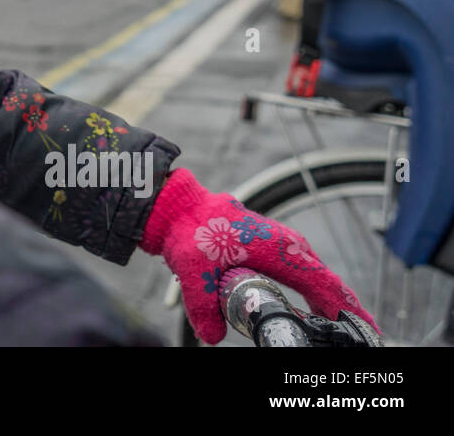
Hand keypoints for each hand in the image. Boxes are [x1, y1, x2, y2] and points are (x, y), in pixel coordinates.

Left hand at [140, 168, 377, 343]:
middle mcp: (288, 245)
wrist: (177, 206)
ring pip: (314, 278)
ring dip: (329, 302)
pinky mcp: (271, 247)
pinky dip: (313, 292)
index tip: (367, 332)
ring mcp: (282, 244)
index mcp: (280, 249)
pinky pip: (301, 273)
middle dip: (346, 311)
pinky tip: (313, 310)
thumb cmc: (189, 229)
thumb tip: (212, 336)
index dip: (347, 311)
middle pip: (327, 283)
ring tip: (342, 328)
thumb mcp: (194, 270)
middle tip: (362, 337)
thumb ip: (204, 307)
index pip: (324, 285)